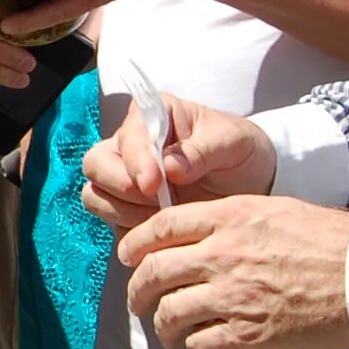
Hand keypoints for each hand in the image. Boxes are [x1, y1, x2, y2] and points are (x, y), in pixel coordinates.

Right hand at [80, 93, 276, 236]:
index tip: (154, 184)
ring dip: (125, 212)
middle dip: (122, 188)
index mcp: (154, 116)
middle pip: (96, 165)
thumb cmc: (241, 152)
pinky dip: (131, 231)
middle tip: (158, 202)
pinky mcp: (127, 208)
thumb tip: (170, 167)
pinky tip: (161, 231)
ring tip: (164, 216)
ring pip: (96, 195)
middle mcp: (132, 144)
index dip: (136, 161)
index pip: (127, 136)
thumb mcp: (233, 142)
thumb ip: (203, 150)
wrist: (252, 183)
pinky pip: (111, 223)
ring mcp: (124, 177)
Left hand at [114, 194, 348, 348]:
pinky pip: (199, 346)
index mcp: (231, 217)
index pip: (161, 226)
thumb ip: (234, 221)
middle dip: (137, 291)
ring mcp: (233, 296)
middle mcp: (223, 254)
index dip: (135, 244)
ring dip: (164, 327)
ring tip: (171, 332)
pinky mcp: (248, 335)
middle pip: (153, 273)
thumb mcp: (278, 210)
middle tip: (139, 302)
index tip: (128, 257)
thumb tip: (204, 236)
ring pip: (169, 314)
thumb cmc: (335, 241)